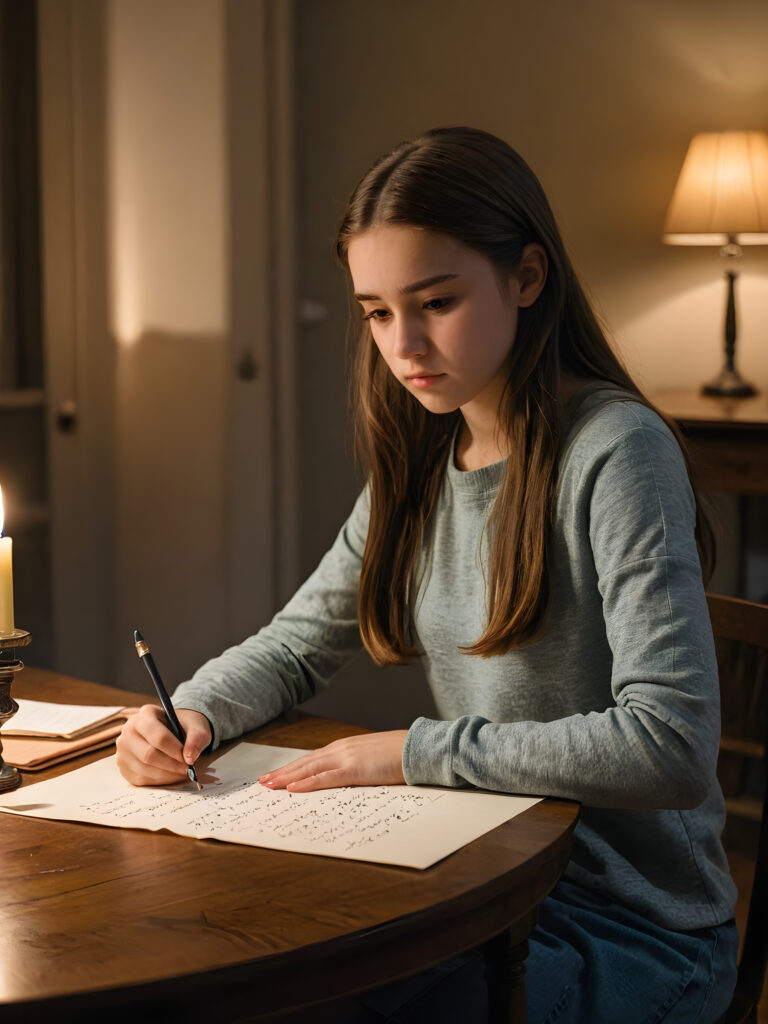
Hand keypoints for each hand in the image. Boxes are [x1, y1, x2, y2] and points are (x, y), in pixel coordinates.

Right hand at [116, 705, 211, 786]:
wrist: (173, 731)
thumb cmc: (183, 726)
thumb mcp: (196, 725)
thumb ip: (197, 737)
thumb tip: (190, 758)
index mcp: (146, 714)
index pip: (158, 736)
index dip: (175, 751)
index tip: (189, 759)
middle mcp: (129, 730)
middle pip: (148, 755)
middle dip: (172, 765)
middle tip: (188, 769)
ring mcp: (123, 750)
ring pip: (144, 769)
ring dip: (167, 775)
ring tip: (181, 772)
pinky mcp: (124, 767)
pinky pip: (141, 779)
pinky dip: (159, 781)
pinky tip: (171, 775)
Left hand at [259, 730, 407, 792]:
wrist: (417, 747)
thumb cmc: (399, 754)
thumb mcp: (372, 758)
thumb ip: (356, 764)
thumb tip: (345, 776)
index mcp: (345, 747)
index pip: (312, 758)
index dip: (293, 767)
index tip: (277, 774)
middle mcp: (341, 749)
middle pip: (305, 762)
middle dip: (282, 772)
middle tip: (262, 782)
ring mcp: (346, 758)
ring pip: (309, 769)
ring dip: (287, 778)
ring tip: (269, 785)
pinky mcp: (355, 770)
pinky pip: (326, 778)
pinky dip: (307, 783)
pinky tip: (293, 789)